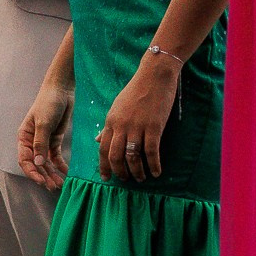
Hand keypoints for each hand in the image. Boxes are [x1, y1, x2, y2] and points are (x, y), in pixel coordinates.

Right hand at [17, 78, 71, 189]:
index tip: (41, 181)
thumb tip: (39, 163)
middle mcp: (31, 141)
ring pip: (45, 162)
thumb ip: (41, 144)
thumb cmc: (48, 104)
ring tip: (60, 183)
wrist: (61, 90)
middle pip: (35, 163)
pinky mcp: (54, 139)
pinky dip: (60, 165)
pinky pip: (55, 156)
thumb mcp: (43, 124)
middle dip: (43, 175)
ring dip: (51, 173)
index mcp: (24, 137)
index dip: (32, 172)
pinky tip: (66, 172)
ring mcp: (43, 141)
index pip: (25, 159)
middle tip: (53, 187)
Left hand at [97, 53, 177, 181]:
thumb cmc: (136, 91)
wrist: (153, 75)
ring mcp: (137, 127)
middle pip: (115, 156)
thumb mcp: (117, 108)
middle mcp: (121, 126)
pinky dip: (154, 164)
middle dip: (120, 172)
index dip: (104, 165)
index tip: (106, 178)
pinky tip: (157, 172)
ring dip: (137, 171)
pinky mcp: (154, 126)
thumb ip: (109, 126)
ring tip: (142, 179)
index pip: (103, 149)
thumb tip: (99, 140)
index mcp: (110, 121)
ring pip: (132, 156)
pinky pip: (151, 151)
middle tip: (126, 181)